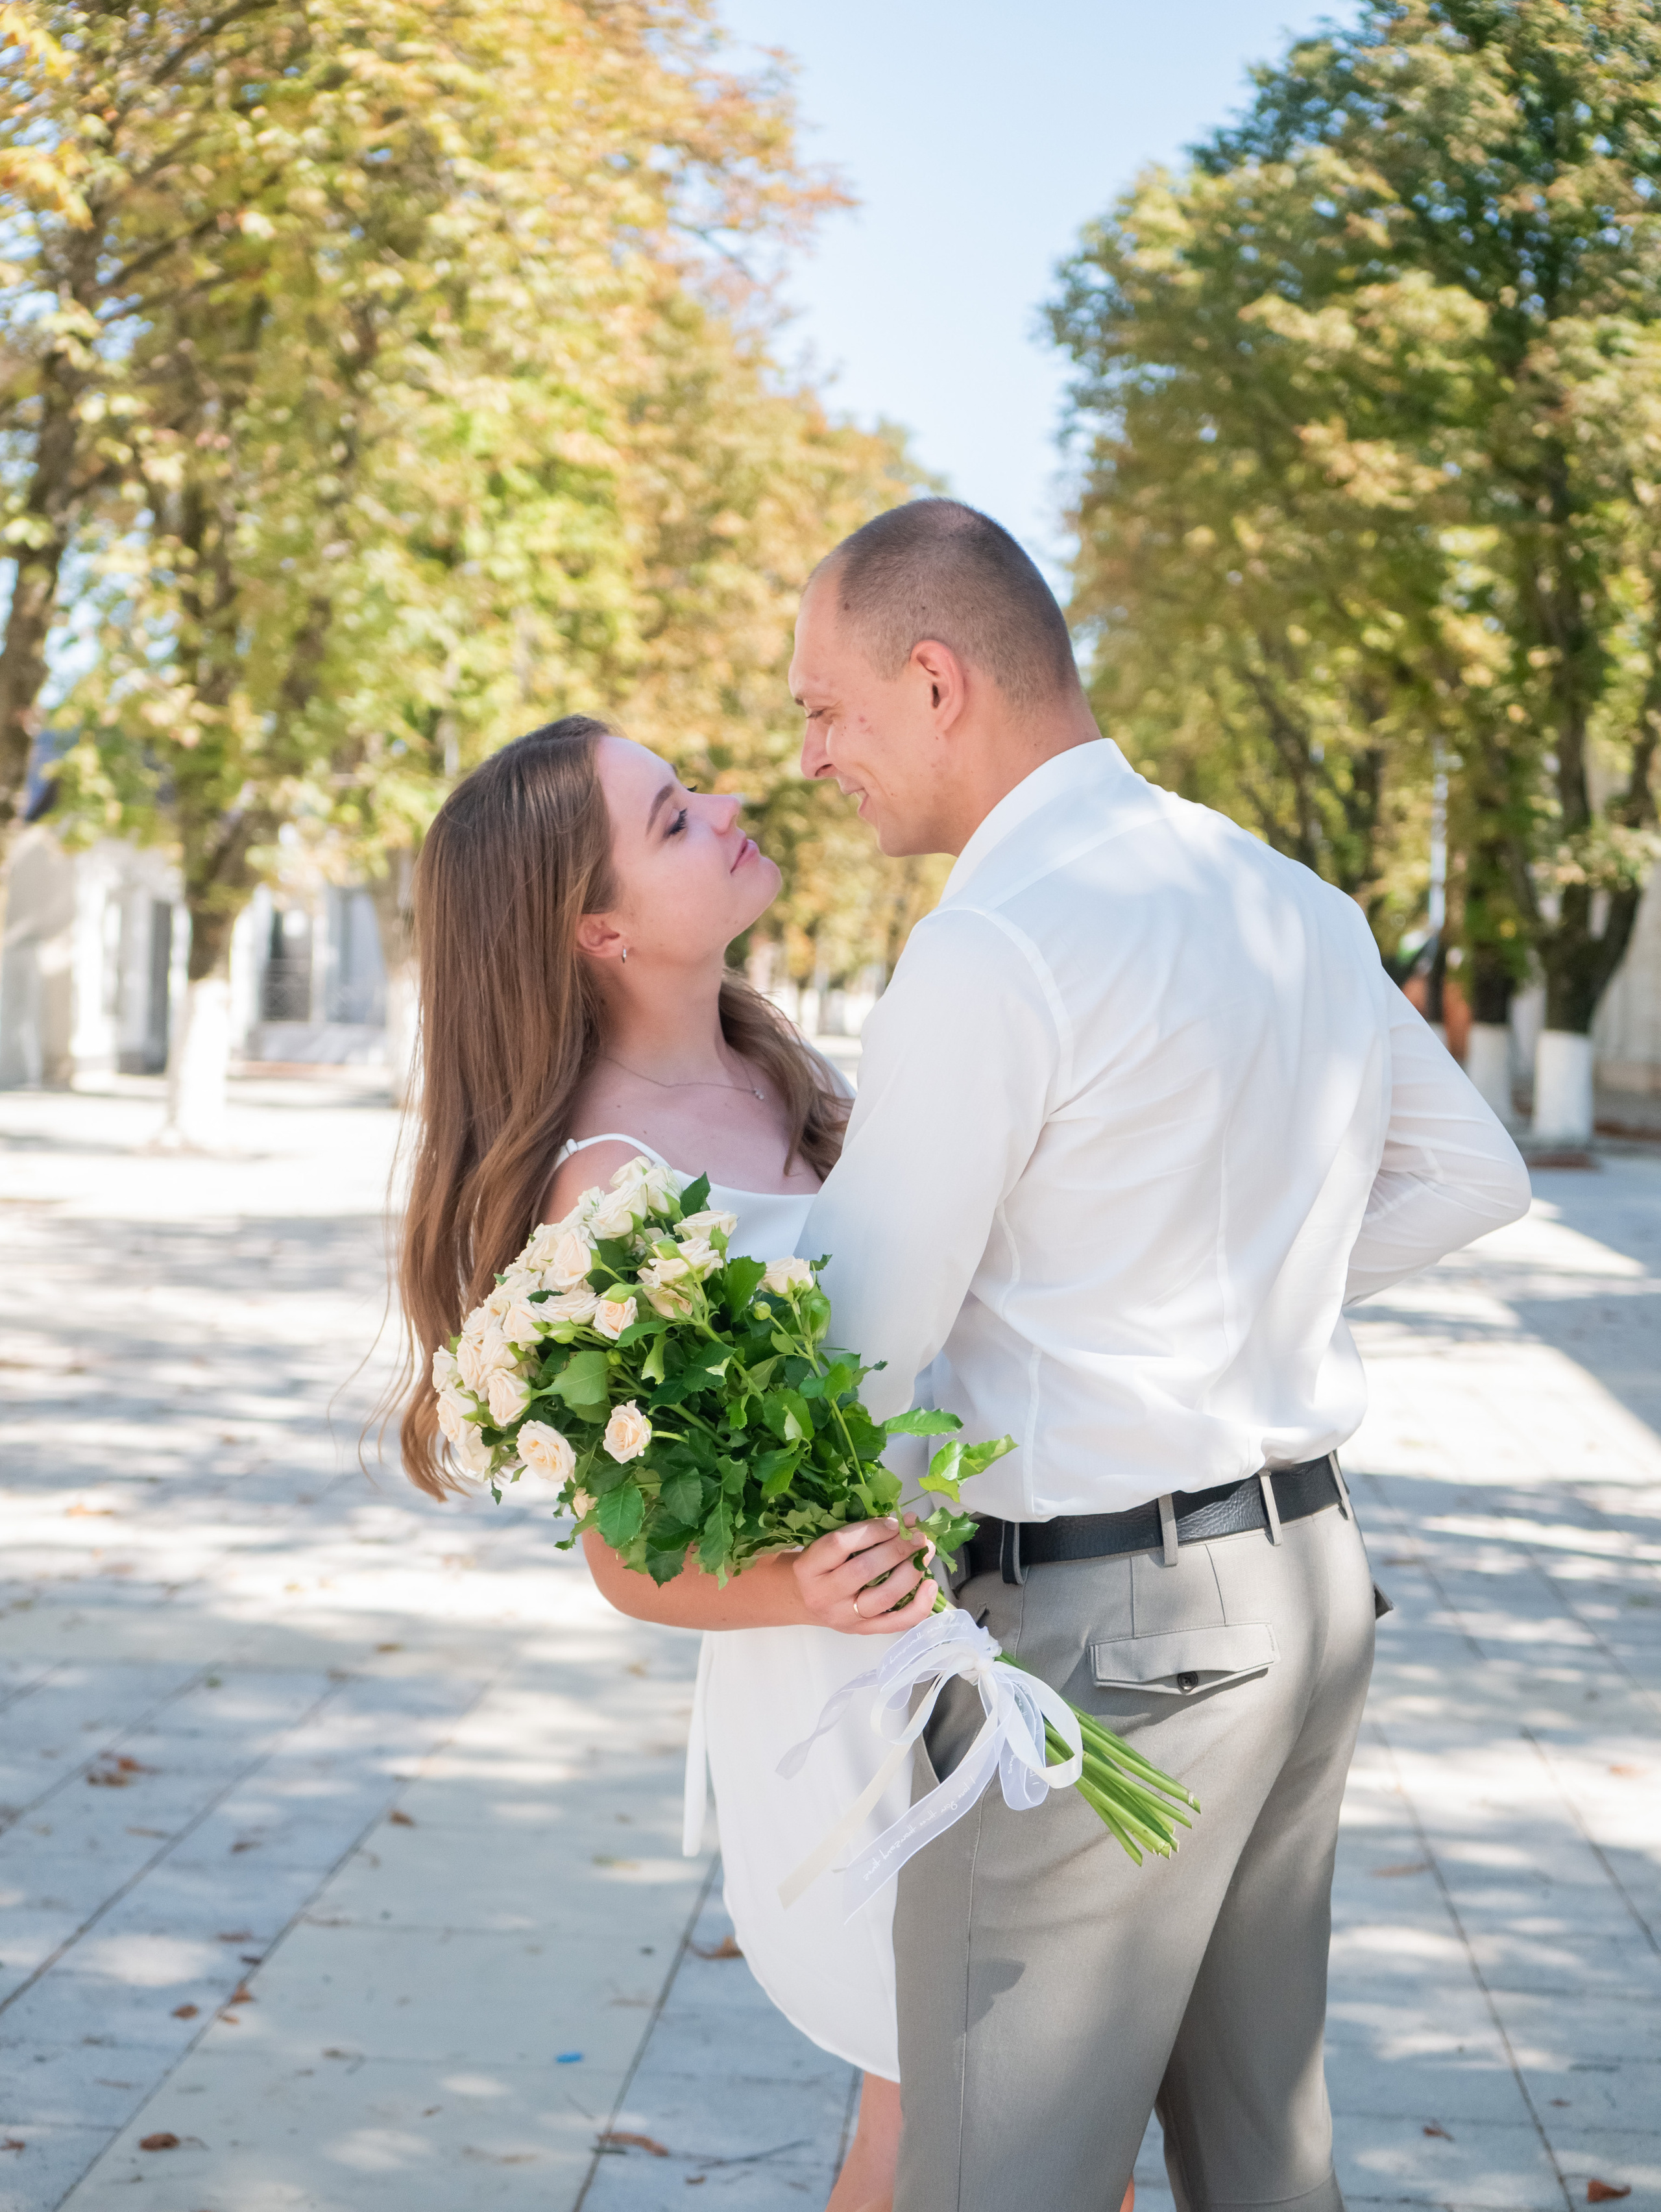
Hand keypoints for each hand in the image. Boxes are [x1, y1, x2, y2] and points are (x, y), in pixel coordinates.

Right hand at [792, 1517, 938, 1636]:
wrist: (801, 1600)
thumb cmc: (817, 1565)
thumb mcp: (823, 1544)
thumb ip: (856, 1533)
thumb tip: (905, 1521)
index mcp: (809, 1567)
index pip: (840, 1545)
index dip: (872, 1531)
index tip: (895, 1522)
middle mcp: (825, 1594)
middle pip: (864, 1570)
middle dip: (897, 1549)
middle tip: (918, 1535)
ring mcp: (845, 1617)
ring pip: (884, 1597)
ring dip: (911, 1572)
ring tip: (925, 1552)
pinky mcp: (863, 1631)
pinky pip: (897, 1623)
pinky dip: (919, 1605)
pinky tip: (930, 1585)